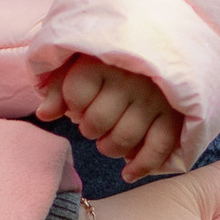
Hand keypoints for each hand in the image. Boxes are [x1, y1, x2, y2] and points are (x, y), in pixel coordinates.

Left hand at [41, 53, 190, 181]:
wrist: (162, 47)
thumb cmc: (112, 61)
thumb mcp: (80, 63)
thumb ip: (59, 87)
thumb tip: (44, 114)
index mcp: (103, 61)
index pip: (76, 93)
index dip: (73, 106)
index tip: (79, 104)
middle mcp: (129, 79)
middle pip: (98, 121)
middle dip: (91, 130)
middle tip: (95, 125)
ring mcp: (154, 98)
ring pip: (126, 138)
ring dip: (112, 148)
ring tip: (108, 142)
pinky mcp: (175, 115)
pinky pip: (158, 148)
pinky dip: (143, 165)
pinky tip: (128, 173)